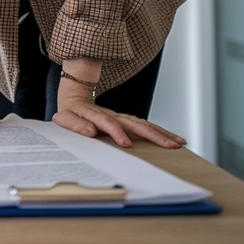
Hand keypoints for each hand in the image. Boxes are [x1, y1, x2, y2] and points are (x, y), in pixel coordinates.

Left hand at [53, 80, 186, 148]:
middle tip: (170, 146)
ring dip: (162, 133)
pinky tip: (173, 139)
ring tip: (179, 143)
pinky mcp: (126, 121)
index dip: (116, 132)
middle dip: (153, 135)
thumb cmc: (69, 112)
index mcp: (95, 114)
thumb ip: (75, 124)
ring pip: (143, 124)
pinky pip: (144, 126)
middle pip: (134, 123)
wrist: (75, 97)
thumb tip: (90, 131)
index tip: (126, 144)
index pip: (107, 123)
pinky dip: (160, 132)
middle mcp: (112, 114)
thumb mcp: (63, 118)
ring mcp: (121, 117)